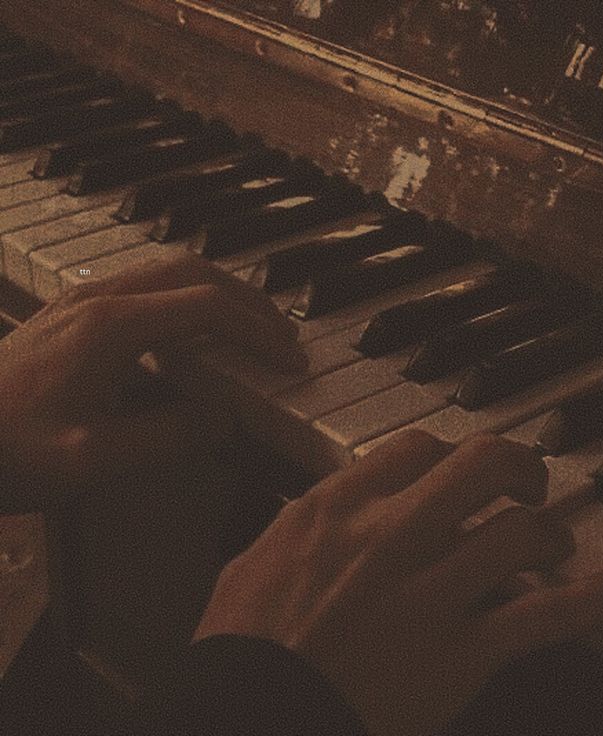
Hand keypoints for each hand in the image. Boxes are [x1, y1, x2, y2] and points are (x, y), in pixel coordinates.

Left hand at [0, 252, 305, 512]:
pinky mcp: (76, 311)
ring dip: (221, 293)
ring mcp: (85, 299)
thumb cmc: (6, 449)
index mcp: (110, 327)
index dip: (258, 332)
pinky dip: (190, 300)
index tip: (289, 359)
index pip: (208, 309)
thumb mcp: (91, 461)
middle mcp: (99, 298)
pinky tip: (196, 333)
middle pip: (196, 273)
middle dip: (249, 300)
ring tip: (251, 328)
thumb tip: (220, 417)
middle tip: (282, 335)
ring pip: (172, 271)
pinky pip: (149, 287)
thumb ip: (165, 439)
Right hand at [194, 430, 602, 735]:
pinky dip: (588, 600)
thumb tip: (324, 507)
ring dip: (550, 533)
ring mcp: (428, 590)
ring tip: (555, 543)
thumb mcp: (256, 561)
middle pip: (482, 464)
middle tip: (528, 483)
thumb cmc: (245, 647)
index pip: (417, 446)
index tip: (461, 472)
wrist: (252, 715)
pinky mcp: (458, 653)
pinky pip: (539, 615)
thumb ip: (300, 524)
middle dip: (518, 467)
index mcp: (338, 508)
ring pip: (520, 532)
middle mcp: (389, 534)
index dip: (450, 453)